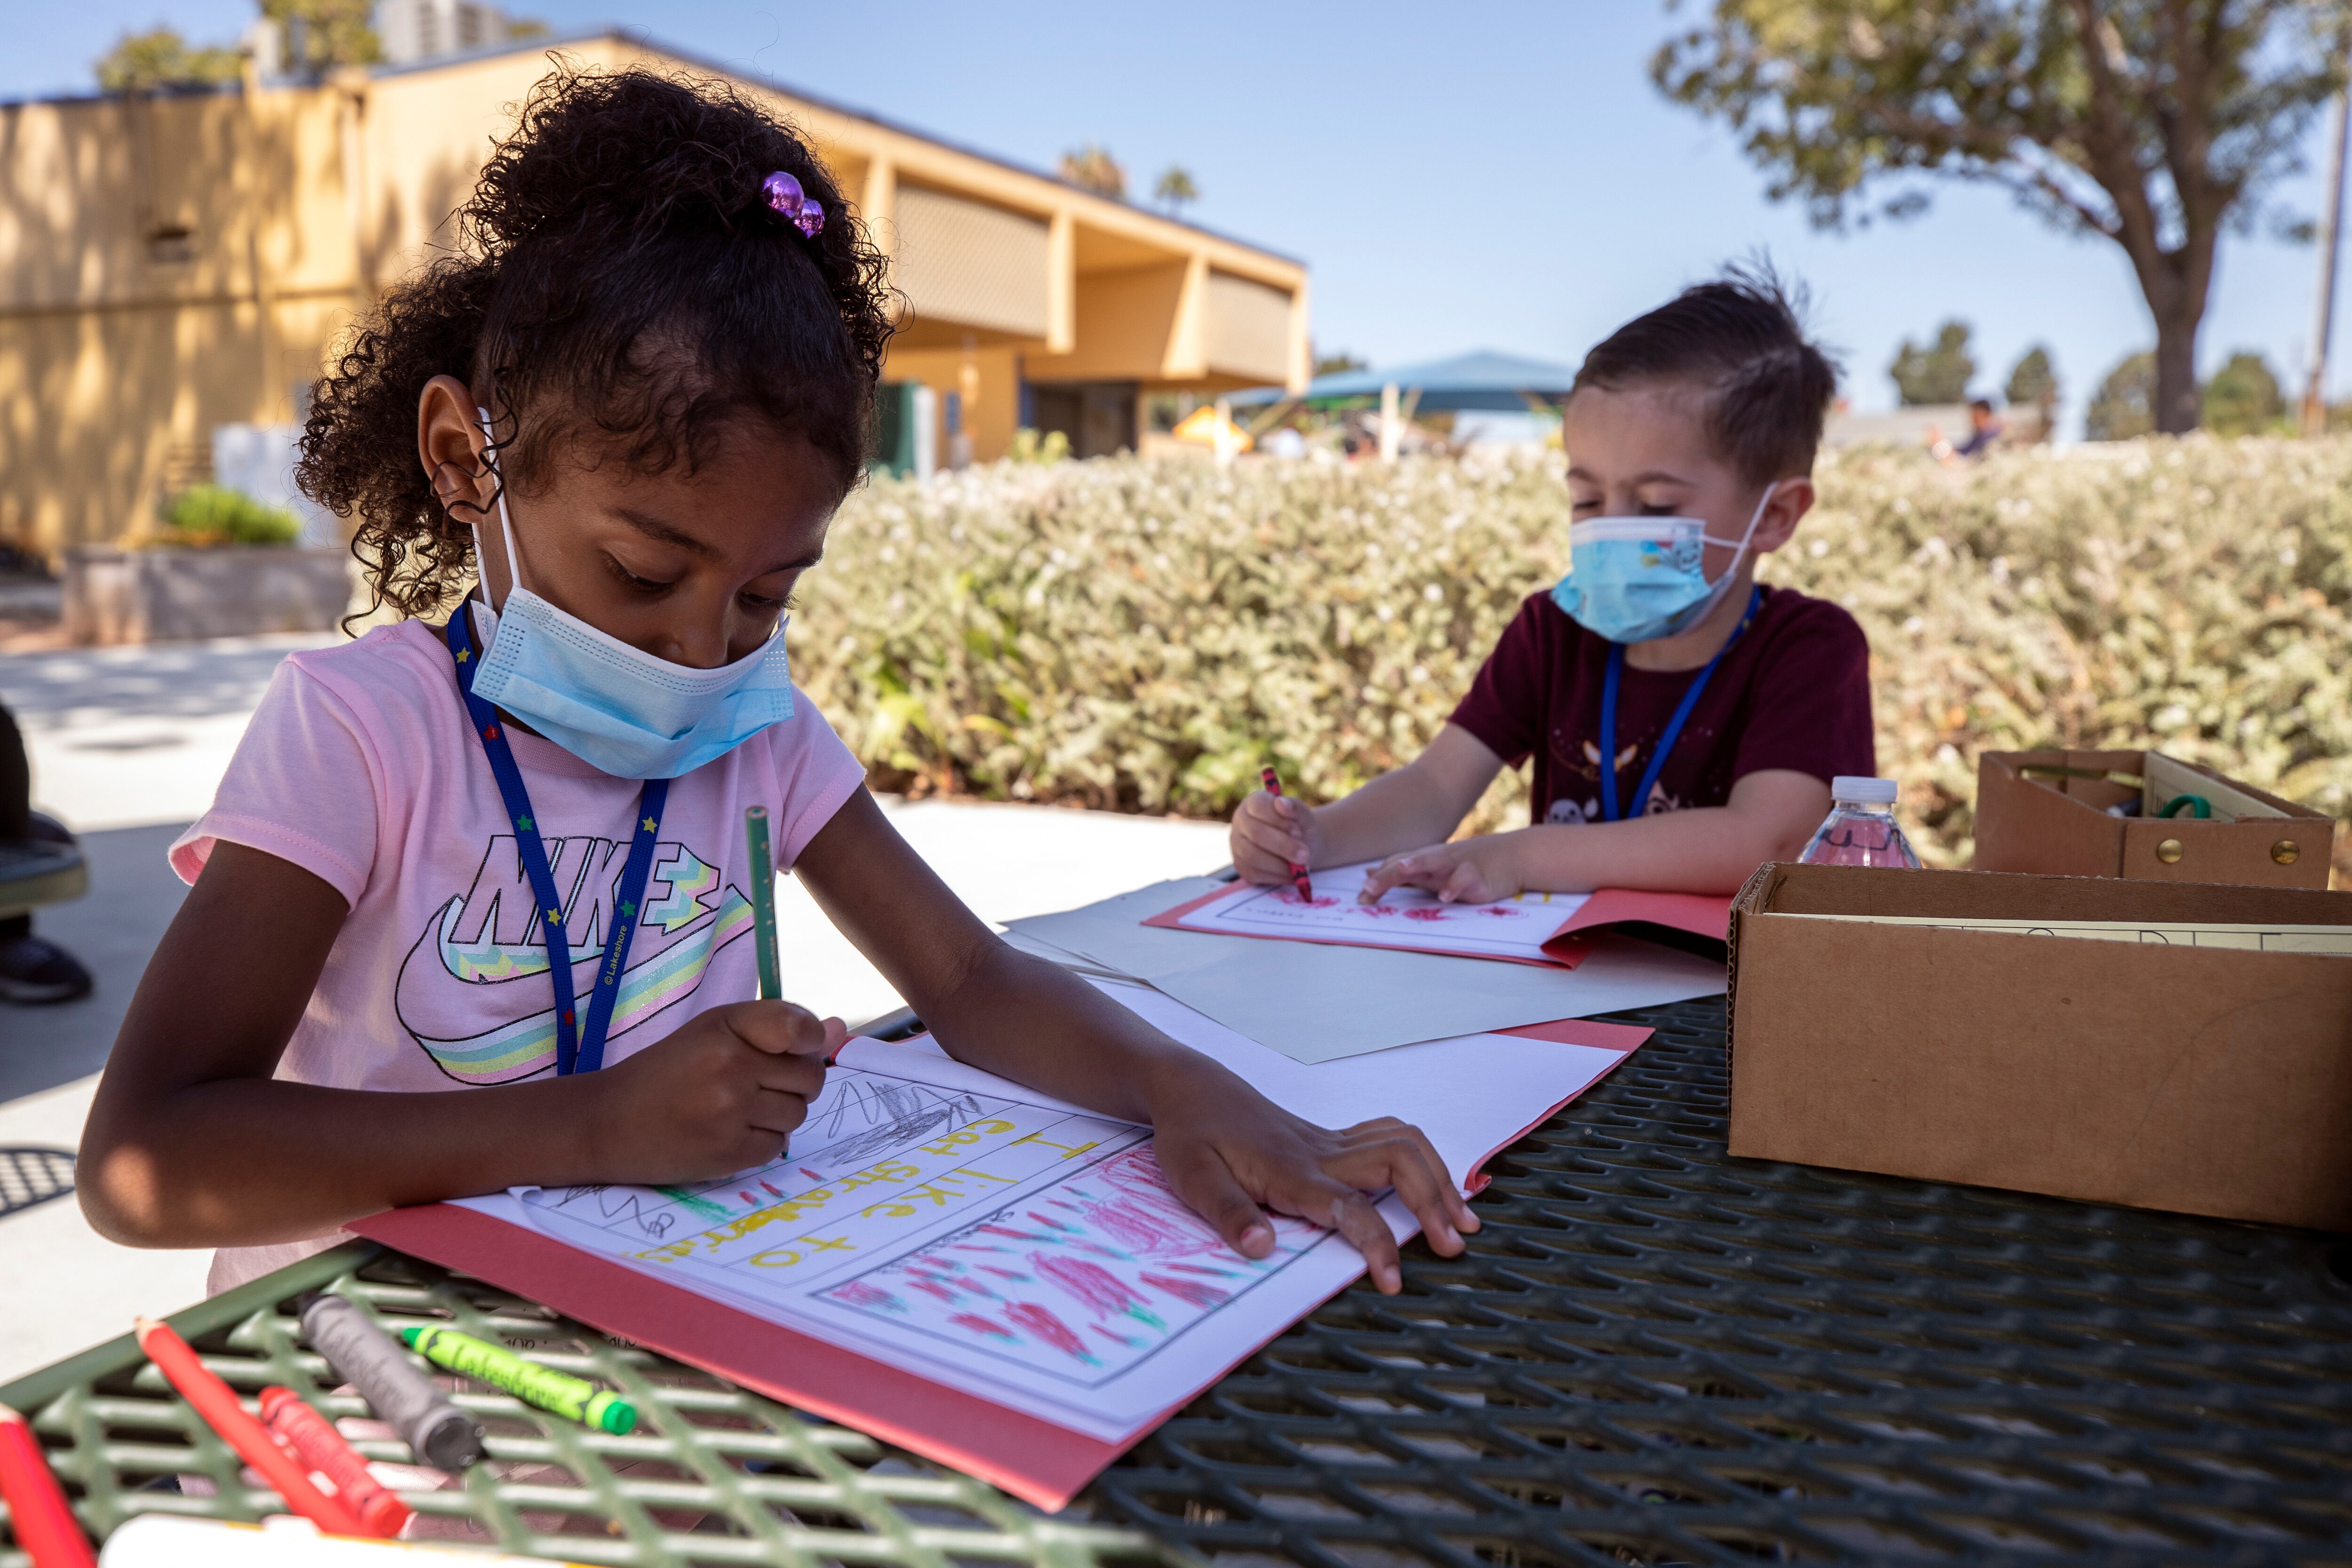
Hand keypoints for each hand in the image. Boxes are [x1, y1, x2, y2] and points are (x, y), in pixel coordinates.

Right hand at [586, 1001, 844, 1183]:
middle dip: (795, 1082)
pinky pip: (777, 1147)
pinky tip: (729, 1132)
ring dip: (778, 1114)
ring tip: (737, 1109)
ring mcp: (730, 1112)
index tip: (795, 1048)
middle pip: (810, 1077)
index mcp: (726, 1027)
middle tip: (759, 1084)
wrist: (607, 1123)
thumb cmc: (667, 1072)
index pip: (799, 1028)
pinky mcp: (727, 1153)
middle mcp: (731, 1066)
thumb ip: (778, 1027)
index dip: (809, 1040)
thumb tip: (840, 1029)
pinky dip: (762, 1142)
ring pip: (797, 1114)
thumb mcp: (716, 1033)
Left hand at [1144, 1062, 1479, 1292]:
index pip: (1349, 1207)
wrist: (1193, 1090)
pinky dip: (1422, 1158)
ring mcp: (1330, 1142)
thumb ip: (1228, 1212)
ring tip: (1462, 1220)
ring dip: (1439, 1177)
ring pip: (1403, 1143)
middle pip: (1398, 1160)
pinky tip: (1434, 1184)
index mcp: (1290, 1171)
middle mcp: (1320, 1153)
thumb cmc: (1191, 1136)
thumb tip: (1261, 1247)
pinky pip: (1390, 1137)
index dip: (1378, 1243)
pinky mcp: (1331, 1140)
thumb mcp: (1194, 1178)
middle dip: (1433, 1200)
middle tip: (1454, 1244)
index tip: (1395, 1281)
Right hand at [1230, 787, 1319, 885]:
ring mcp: (1237, 845)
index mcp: (1253, 803)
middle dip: (1283, 846)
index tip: (1298, 830)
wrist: (1300, 847)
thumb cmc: (1298, 827)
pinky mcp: (1242, 867)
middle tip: (1305, 854)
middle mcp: (1240, 822)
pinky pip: (1255, 874)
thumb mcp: (1302, 815)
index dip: (1279, 820)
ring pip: (1253, 857)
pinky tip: (1293, 875)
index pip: (1258, 807)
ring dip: (1281, 865)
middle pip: (1256, 833)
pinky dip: (1278, 877)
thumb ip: (1295, 808)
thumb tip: (1281, 804)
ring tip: (1302, 866)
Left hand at [1360, 836, 1523, 904]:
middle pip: (1406, 863)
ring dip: (1414, 865)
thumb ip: (1404, 873)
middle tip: (1367, 888)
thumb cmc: (1468, 865)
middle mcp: (1435, 859)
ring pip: (1432, 861)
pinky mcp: (1477, 873)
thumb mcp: (1433, 869)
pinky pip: (1463, 877)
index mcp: (1424, 860)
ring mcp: (1455, 864)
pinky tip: (1445, 897)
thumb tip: (1370, 873)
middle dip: (1386, 875)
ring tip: (1399, 871)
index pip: (1394, 866)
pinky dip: (1454, 886)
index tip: (1359, 899)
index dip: (1376, 880)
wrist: (1512, 856)